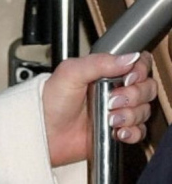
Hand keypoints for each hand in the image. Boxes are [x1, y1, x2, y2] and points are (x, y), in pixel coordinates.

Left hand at [42, 51, 156, 165]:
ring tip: (109, 117)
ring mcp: (118, 110)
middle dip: (133, 96)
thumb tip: (128, 57)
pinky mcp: (118, 130)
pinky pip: (139, 131)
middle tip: (112, 100)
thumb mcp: (70, 73)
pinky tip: (116, 131)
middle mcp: (114, 89)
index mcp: (104, 71)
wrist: (44, 130)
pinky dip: (131, 132)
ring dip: (129, 115)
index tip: (127, 79)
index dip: (139, 72)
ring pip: (143, 111)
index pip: (138, 66)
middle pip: (146, 89)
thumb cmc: (50, 100)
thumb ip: (98, 63)